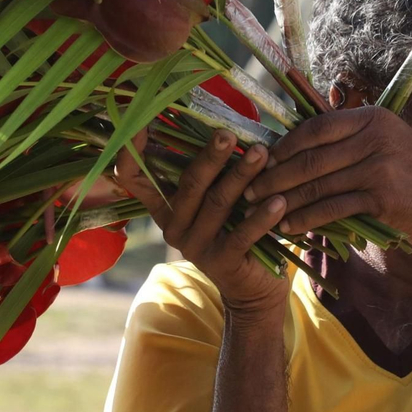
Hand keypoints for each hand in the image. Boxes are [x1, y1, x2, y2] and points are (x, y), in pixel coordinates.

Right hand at [114, 128, 290, 318]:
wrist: (253, 288)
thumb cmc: (236, 229)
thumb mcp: (217, 201)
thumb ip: (212, 173)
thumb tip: (225, 124)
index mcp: (166, 207)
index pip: (135, 179)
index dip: (132, 153)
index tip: (139, 123)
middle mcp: (174, 227)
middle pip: (189, 185)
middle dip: (210, 157)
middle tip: (228, 134)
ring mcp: (196, 247)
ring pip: (217, 204)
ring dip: (241, 176)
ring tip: (262, 154)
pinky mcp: (222, 263)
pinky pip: (242, 234)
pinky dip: (262, 216)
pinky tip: (279, 200)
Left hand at [243, 106, 411, 252]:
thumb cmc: (408, 176)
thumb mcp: (382, 145)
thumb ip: (345, 141)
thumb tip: (289, 144)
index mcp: (371, 118)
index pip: (315, 127)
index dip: (284, 144)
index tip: (259, 160)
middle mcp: (376, 136)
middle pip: (312, 157)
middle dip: (275, 175)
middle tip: (248, 189)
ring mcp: (381, 166)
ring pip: (318, 184)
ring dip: (285, 200)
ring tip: (260, 211)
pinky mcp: (383, 197)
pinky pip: (333, 207)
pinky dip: (306, 218)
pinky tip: (288, 226)